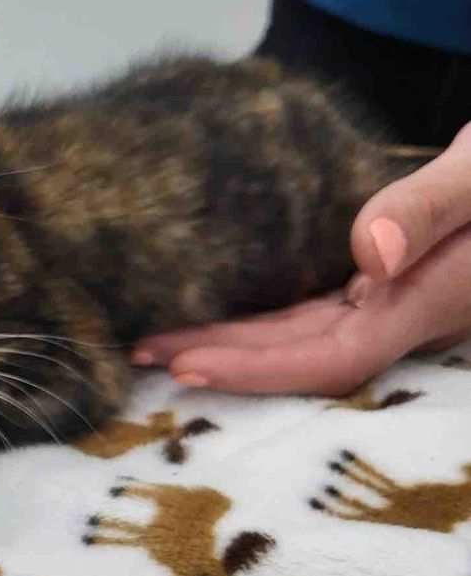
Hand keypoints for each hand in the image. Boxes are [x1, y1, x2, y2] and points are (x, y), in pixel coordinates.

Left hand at [132, 123, 470, 395]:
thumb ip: (435, 207)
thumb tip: (368, 257)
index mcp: (427, 300)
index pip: (326, 354)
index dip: (254, 368)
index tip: (185, 364)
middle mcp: (405, 314)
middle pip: (298, 353)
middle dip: (220, 357)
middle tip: (141, 352)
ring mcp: (396, 303)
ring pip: (302, 336)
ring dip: (233, 342)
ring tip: (162, 339)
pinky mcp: (389, 285)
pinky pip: (316, 313)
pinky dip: (265, 320)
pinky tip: (223, 315)